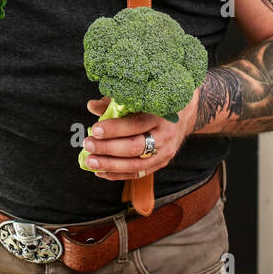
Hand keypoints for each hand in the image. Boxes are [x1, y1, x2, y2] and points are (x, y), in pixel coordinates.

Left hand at [81, 90, 199, 179]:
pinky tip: (100, 172)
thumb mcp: (140, 98)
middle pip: (135, 147)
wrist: (184, 114)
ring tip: (90, 161)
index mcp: (161, 115)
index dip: (114, 129)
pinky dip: (117, 175)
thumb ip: (116, 102)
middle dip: (108, 148)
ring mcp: (165, 152)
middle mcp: (165, 135)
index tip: (95, 130)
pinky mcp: (161, 163)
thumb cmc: (155, 103)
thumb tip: (91, 106)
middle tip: (88, 145)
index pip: (136, 124)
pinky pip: (138, 174)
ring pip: (136, 165)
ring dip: (110, 165)